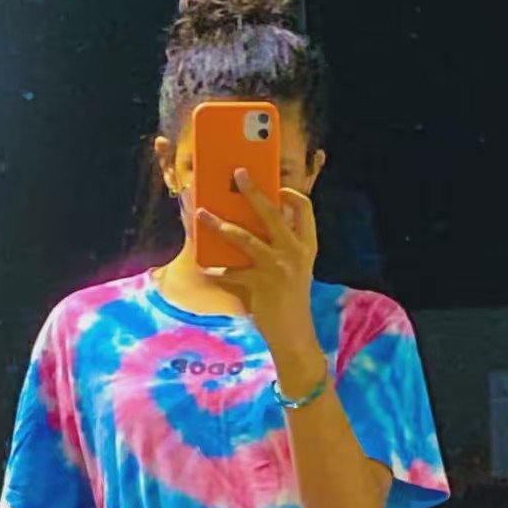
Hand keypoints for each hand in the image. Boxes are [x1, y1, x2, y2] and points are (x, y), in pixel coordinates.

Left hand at [195, 168, 317, 349]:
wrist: (294, 334)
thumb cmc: (291, 298)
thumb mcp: (296, 268)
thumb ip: (282, 246)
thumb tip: (252, 223)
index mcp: (307, 245)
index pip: (305, 208)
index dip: (290, 193)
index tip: (276, 186)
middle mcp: (294, 252)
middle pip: (272, 213)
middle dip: (253, 191)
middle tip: (238, 173)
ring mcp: (277, 267)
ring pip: (244, 238)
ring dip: (219, 225)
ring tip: (201, 214)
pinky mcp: (259, 284)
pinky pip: (230, 272)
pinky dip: (216, 270)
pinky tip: (206, 269)